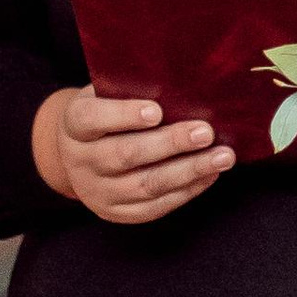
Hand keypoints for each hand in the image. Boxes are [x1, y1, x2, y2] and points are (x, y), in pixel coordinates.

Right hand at [34, 88, 232, 224]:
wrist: (80, 155)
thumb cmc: (106, 115)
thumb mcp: (105, 95)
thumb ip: (131, 89)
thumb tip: (182, 84)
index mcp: (74, 125)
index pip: (92, 119)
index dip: (123, 115)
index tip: (156, 111)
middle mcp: (81, 161)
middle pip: (125, 155)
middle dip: (170, 143)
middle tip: (205, 132)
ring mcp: (97, 191)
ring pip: (146, 185)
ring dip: (189, 170)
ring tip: (222, 157)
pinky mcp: (116, 212)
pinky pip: (155, 206)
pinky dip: (187, 190)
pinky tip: (210, 174)